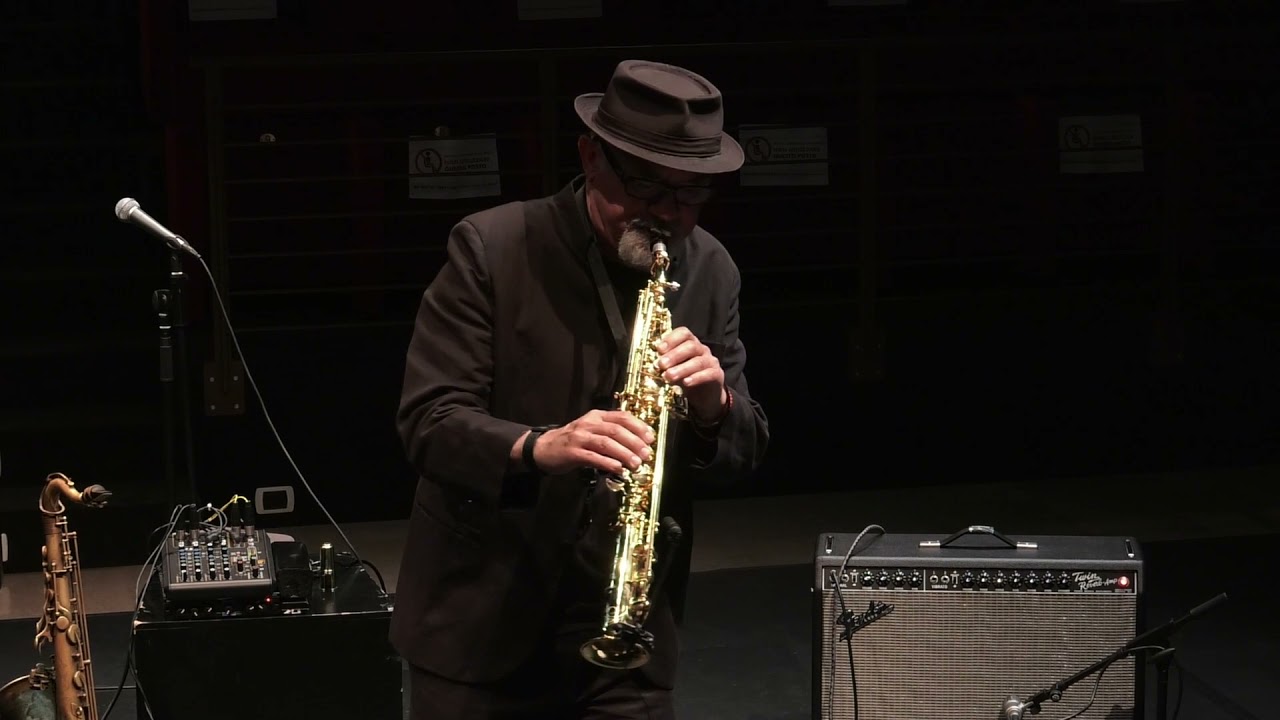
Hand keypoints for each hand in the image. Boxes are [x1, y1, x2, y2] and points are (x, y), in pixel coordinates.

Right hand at [533, 409, 655, 475]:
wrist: (544, 448)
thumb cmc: (572, 441)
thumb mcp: (592, 430)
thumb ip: (611, 433)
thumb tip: (637, 444)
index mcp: (596, 416)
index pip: (621, 417)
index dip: (638, 427)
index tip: (650, 438)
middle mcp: (589, 424)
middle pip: (616, 430)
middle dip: (634, 442)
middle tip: (646, 454)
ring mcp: (580, 437)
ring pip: (606, 443)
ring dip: (624, 454)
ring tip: (636, 464)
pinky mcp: (573, 452)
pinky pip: (593, 457)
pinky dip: (608, 463)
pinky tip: (618, 469)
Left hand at [656, 327, 726, 423]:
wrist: (704, 395)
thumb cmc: (685, 377)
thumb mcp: (673, 368)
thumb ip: (665, 364)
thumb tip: (652, 364)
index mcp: (690, 343)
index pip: (684, 333)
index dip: (671, 339)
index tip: (659, 349)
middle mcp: (701, 349)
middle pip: (690, 346)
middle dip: (674, 355)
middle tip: (661, 365)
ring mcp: (710, 361)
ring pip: (698, 361)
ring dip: (682, 369)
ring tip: (668, 377)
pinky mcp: (716, 374)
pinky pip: (708, 374)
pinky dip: (696, 378)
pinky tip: (686, 383)